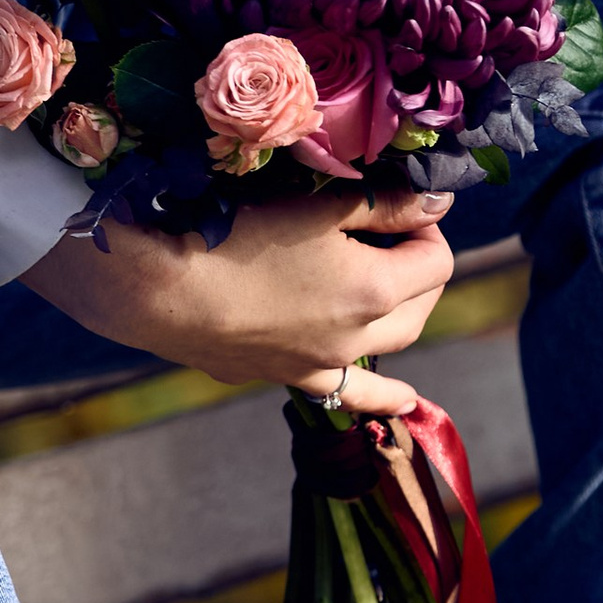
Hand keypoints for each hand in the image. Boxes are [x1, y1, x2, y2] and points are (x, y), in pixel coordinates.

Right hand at [19, 186, 454, 414]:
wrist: (163, 289)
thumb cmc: (240, 235)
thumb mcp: (318, 206)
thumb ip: (384, 205)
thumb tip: (439, 201)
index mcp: (376, 290)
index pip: (436, 258)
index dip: (425, 224)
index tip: (397, 203)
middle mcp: (360, 336)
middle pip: (421, 303)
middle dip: (419, 266)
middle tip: (393, 233)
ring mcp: (326, 362)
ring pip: (391, 343)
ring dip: (402, 313)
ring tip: (400, 293)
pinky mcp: (288, 375)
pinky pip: (351, 391)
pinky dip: (383, 395)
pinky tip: (406, 401)